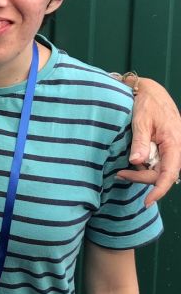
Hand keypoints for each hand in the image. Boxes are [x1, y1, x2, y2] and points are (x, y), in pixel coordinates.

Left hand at [117, 77, 180, 205]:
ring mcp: (173, 150)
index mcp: (175, 144)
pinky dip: (145, 166)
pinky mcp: (166, 149)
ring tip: (122, 170)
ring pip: (159, 171)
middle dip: (141, 178)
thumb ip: (140, 142)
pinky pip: (158, 163)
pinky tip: (132, 162)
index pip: (169, 174)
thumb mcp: (141, 121)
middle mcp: (177, 149)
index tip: (147, 201)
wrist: (151, 92)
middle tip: (120, 174)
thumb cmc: (148, 104)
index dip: (159, 190)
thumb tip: (136, 162)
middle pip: (161, 175)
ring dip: (142, 173)